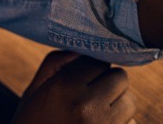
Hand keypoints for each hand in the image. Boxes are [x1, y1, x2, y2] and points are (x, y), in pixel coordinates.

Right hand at [12, 51, 135, 123]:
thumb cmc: (31, 123)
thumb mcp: (33, 92)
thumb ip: (57, 63)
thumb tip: (85, 46)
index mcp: (64, 88)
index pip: (100, 61)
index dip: (92, 70)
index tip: (82, 80)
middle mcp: (86, 107)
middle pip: (120, 77)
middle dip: (109, 85)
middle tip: (90, 98)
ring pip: (130, 101)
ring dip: (118, 105)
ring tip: (95, 115)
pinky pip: (131, 123)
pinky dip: (121, 123)